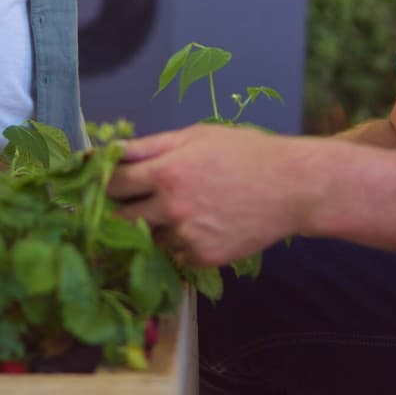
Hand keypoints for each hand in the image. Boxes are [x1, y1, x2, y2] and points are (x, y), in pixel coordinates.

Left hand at [106, 123, 312, 267]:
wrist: (291, 187)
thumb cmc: (245, 152)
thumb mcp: (196, 136)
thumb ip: (149, 146)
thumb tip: (110, 149)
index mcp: (166, 172)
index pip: (112, 183)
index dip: (103, 181)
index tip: (104, 182)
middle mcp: (170, 209)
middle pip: (120, 217)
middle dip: (120, 209)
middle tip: (130, 200)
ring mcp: (186, 237)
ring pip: (147, 237)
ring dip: (152, 227)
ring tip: (179, 209)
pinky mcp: (202, 258)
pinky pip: (174, 254)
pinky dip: (178, 243)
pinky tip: (200, 225)